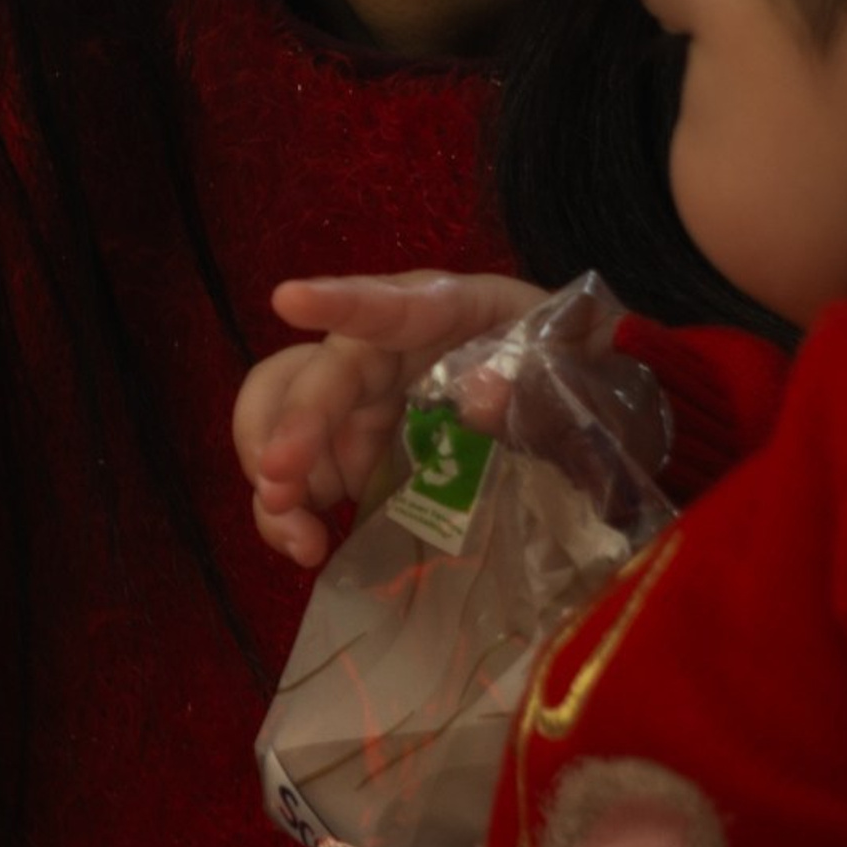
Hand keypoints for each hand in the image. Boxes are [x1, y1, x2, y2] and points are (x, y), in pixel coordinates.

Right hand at [233, 271, 543, 566]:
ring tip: (298, 537)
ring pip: (281, 424)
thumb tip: (480, 397)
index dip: (336, 303)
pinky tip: (308, 546)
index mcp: (436, 313)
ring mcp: (358, 404)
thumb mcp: (571, 357)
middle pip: (311, 376)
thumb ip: (536, 375)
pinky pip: (300, 476)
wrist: (563, 391)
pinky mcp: (352, 454)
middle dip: (289, 426)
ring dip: (275, 477)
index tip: (287, 299)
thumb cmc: (563, 358)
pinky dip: (290, 513)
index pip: (383, 305)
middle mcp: (377, 353)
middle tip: (280, 480)